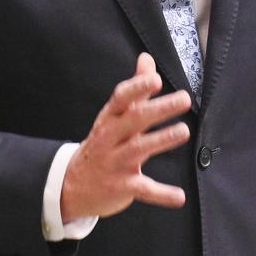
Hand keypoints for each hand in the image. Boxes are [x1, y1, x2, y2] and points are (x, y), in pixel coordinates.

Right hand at [60, 53, 192, 222]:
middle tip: (184, 99)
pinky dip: (161, 194)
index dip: (138, 88)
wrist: (71, 186)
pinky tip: (179, 196)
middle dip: (159, 109)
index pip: (121, 98)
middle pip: (134, 120)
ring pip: (139, 149)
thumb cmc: (102, 143)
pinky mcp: (121, 187)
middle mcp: (110, 138)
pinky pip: (143, 189)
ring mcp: (114, 163)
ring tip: (183, 132)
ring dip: (162, 140)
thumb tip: (146, 58)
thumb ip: (135, 89)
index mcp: (109, 118)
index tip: (156, 79)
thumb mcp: (114, 116)